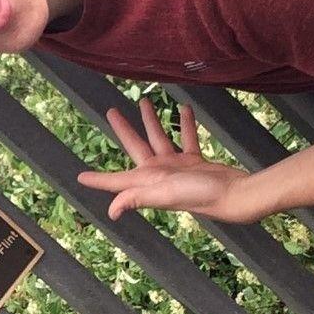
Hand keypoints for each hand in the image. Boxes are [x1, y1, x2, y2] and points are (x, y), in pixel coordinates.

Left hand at [77, 100, 258, 223]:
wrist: (233, 195)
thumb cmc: (198, 195)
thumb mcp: (164, 194)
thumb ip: (137, 197)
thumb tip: (112, 212)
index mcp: (147, 181)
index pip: (115, 180)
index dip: (97, 179)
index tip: (79, 177)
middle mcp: (158, 174)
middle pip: (134, 146)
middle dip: (123, 129)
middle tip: (110, 111)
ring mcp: (176, 167)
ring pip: (159, 138)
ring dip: (152, 121)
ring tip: (145, 101)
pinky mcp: (194, 162)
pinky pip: (186, 138)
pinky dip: (184, 124)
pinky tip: (184, 109)